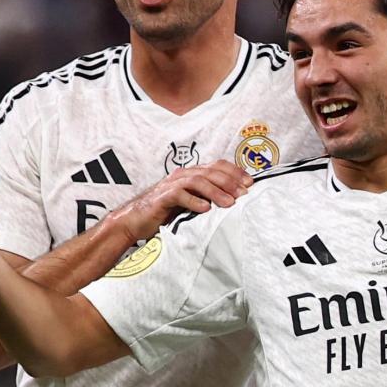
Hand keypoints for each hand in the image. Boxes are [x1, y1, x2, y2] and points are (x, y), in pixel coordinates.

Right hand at [108, 161, 252, 242]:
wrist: (136, 221)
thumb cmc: (166, 213)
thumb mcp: (192, 203)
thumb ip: (208, 198)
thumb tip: (236, 202)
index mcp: (191, 174)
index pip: (217, 166)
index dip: (234, 172)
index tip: (250, 183)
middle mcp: (182, 175)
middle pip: (210, 172)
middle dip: (230, 182)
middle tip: (244, 194)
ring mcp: (171, 184)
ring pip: (198, 181)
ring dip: (216, 192)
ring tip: (229, 204)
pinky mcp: (162, 197)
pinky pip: (179, 195)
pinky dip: (194, 201)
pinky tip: (206, 209)